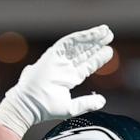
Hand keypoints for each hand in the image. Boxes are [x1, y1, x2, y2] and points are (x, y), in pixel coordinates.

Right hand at [0, 25, 114, 136]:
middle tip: (109, 35)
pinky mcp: (52, 55)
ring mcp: (58, 60)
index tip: (109, 51)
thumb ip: (87, 104)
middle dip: (96, 44)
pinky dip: (80, 37)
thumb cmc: (45, 108)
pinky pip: (68, 42)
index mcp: (68, 78)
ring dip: (91, 38)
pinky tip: (92, 34)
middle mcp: (64, 67)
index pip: (86, 65)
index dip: (98, 58)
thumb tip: (102, 101)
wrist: (30, 105)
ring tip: (105, 31)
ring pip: (77, 45)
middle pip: (83, 52)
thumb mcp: (72, 107)